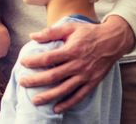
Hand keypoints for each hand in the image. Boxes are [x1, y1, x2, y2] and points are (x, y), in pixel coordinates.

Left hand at [18, 15, 133, 112]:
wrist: (113, 41)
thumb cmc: (89, 33)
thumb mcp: (70, 27)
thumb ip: (51, 32)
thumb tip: (32, 35)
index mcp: (72, 50)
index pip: (48, 58)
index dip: (34, 61)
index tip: (22, 62)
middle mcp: (78, 65)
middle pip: (54, 75)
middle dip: (36, 80)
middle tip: (22, 82)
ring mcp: (86, 76)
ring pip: (65, 89)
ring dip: (49, 96)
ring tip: (35, 100)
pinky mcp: (92, 83)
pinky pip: (79, 96)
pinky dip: (68, 104)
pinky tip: (56, 108)